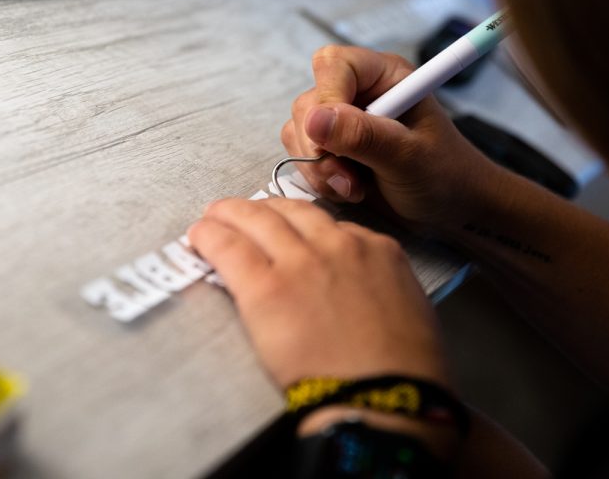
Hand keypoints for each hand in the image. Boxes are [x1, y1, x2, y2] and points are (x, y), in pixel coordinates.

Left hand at [187, 197, 450, 387]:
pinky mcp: (266, 288)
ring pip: (258, 220)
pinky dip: (211, 237)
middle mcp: (338, 246)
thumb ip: (381, 287)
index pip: (332, 226)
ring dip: (231, 213)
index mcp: (377, 251)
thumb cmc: (407, 370)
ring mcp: (301, 263)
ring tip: (214, 215)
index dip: (303, 229)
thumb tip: (362, 292)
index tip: (289, 236)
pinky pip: (230, 249)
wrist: (387, 398)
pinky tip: (199, 236)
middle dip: (264, 209)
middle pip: (291, 212)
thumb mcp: (409, 310)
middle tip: (244, 213)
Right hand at [282, 45, 505, 237]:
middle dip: (320, 147)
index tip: (329, 141)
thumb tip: (314, 119)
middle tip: (348, 179)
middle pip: (309, 103)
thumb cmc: (445, 175)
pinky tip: (350, 191)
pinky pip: (302, 155)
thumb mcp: (408, 156)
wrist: (452, 210)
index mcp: (385, 76)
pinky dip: (319, 179)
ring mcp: (343, 121)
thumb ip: (363, 136)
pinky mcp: (334, 148)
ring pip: (300, 132)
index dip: (325, 100)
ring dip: (320, 168)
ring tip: (355, 188)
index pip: (333, 66)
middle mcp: (359, 92)